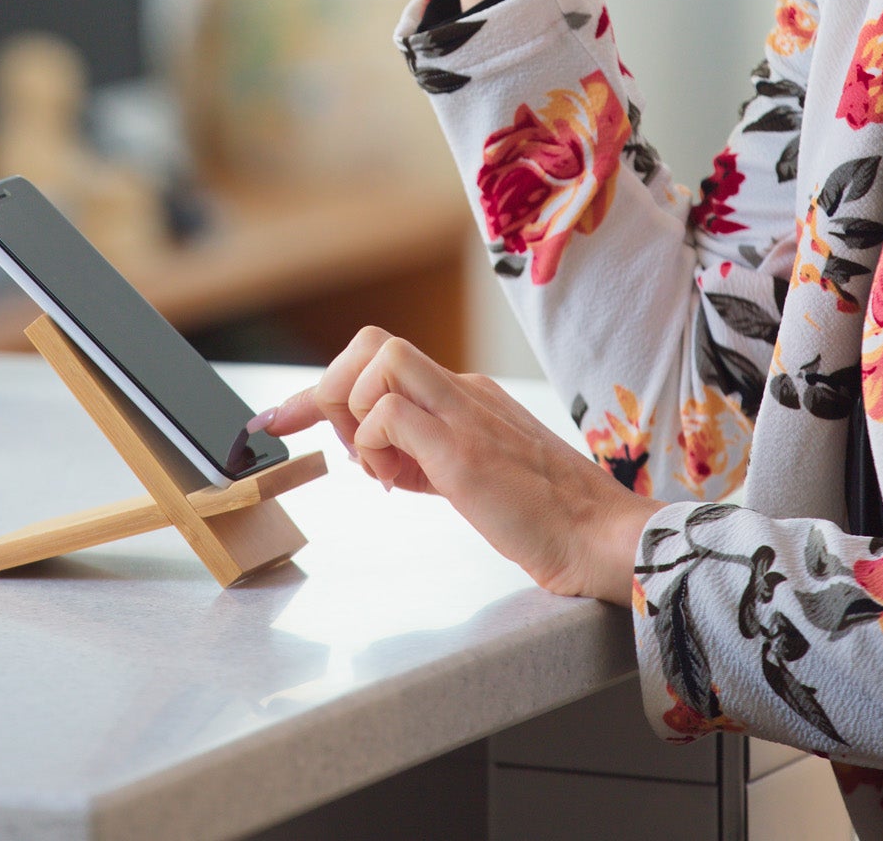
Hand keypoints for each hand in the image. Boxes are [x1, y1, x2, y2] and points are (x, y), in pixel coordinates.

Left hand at [250, 326, 662, 605]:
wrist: (602, 540)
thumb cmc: (546, 518)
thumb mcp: (473, 476)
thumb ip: (428, 455)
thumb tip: (378, 457)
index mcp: (465, 395)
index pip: (381, 361)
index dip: (321, 388)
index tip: (280, 419)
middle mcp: (462, 390)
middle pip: (373, 342)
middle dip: (333, 390)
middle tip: (343, 447)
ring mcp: (465, 412)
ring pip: (379, 361)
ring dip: (355, 416)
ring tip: (381, 470)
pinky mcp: (464, 448)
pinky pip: (389, 415)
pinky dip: (375, 446)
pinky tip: (400, 483)